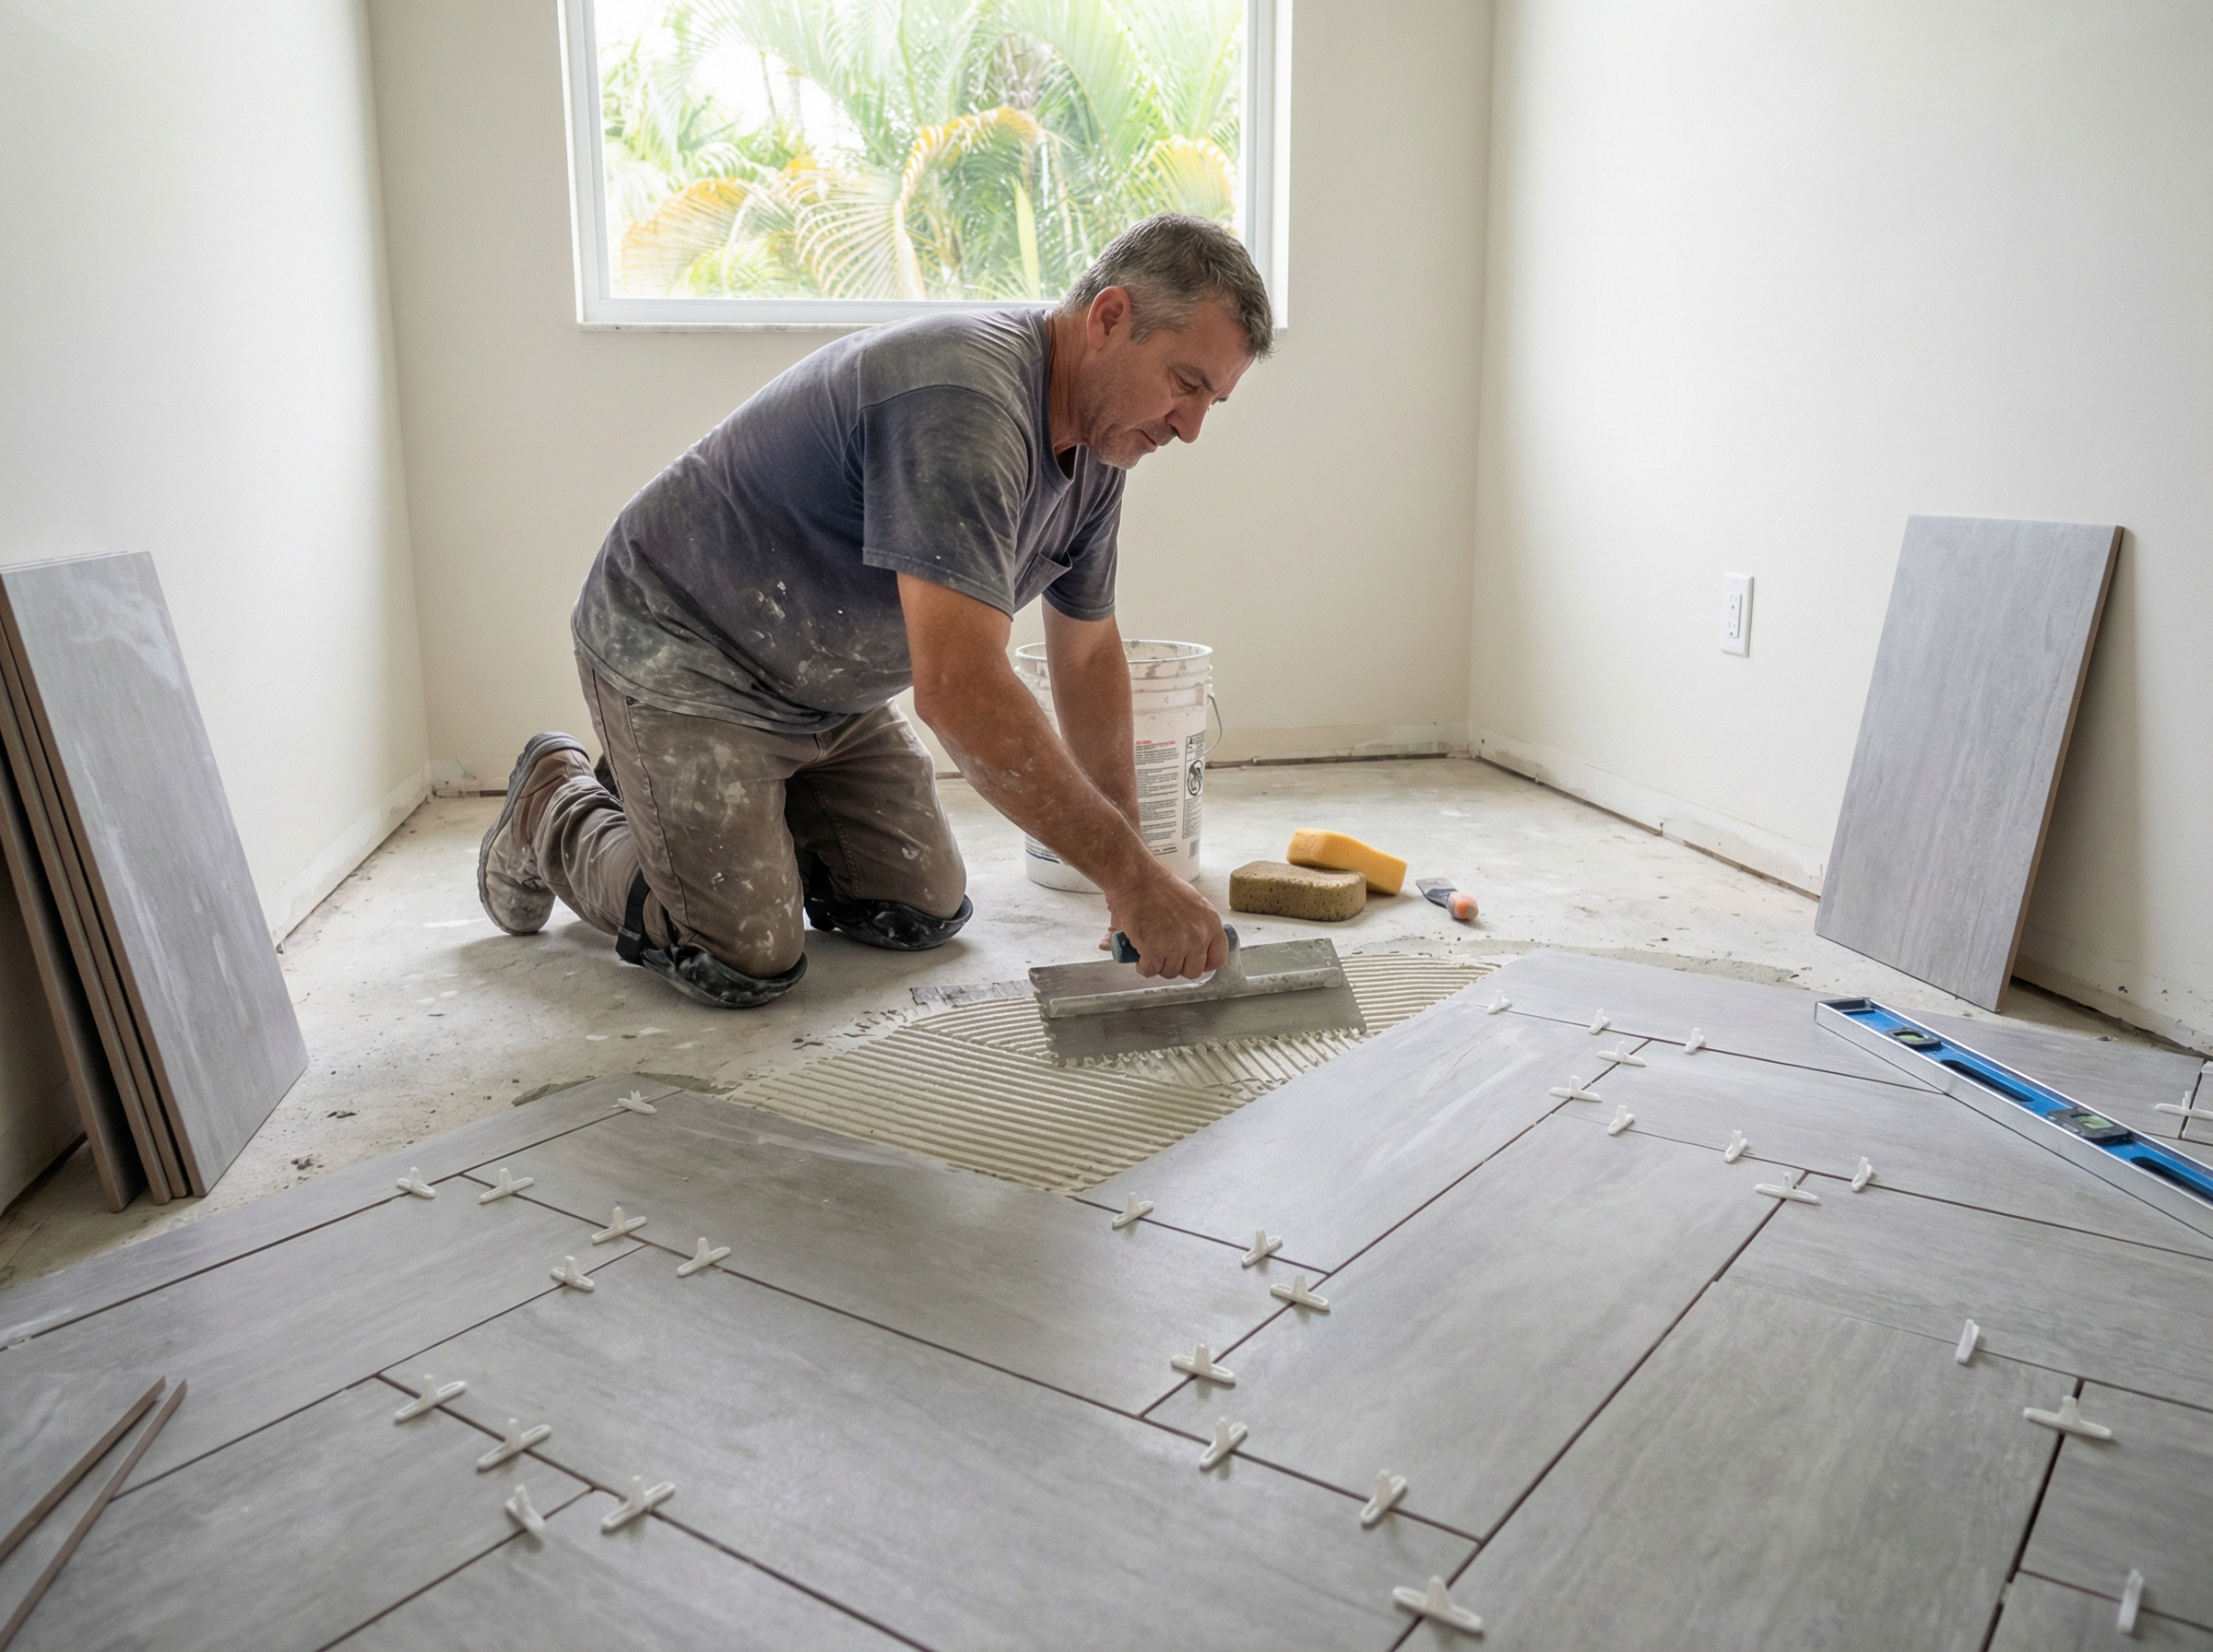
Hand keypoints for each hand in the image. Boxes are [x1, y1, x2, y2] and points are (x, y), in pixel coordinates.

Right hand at [1104, 867, 1225, 979]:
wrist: (1136, 879)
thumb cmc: (1158, 886)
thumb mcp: (1191, 904)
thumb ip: (1196, 927)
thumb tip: (1190, 947)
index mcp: (1210, 923)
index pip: (1218, 959)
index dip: (1203, 963)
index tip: (1192, 961)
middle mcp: (1198, 936)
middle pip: (1193, 971)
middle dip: (1178, 966)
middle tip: (1166, 955)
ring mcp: (1177, 945)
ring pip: (1170, 972)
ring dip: (1158, 965)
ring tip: (1150, 949)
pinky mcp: (1154, 951)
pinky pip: (1150, 970)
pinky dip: (1142, 966)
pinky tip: (1139, 954)